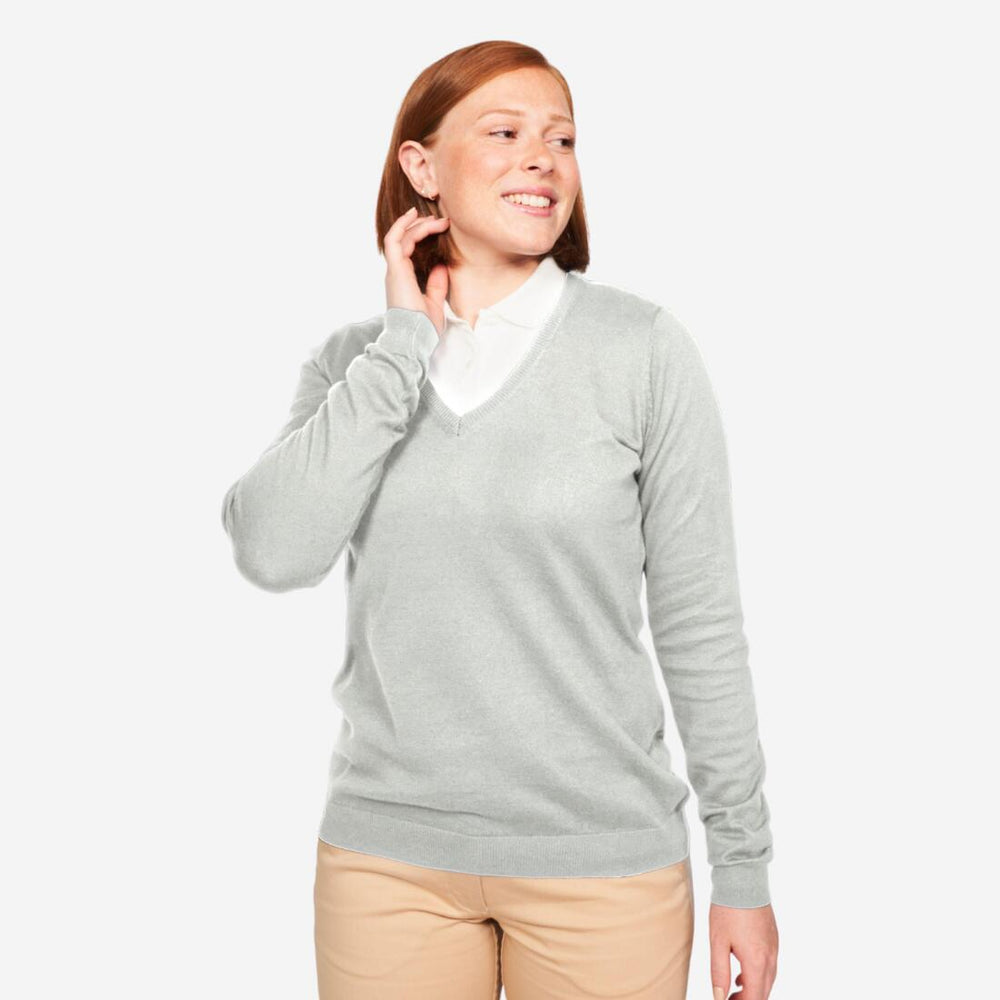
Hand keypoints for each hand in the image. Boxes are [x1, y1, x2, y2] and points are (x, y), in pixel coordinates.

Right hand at [384, 206, 450, 334]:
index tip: (439, 227)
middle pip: (405, 240)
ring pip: (400, 237)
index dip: (422, 236)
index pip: (409, 250)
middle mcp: (396, 273)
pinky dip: (402, 225)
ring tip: (436, 218)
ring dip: (417, 224)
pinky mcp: (395, 269)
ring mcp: (394, 270)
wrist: (414, 338)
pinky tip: (414, 215)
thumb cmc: (423, 327)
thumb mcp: (435, 303)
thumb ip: (437, 284)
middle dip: (422, 226)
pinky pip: (394, 240)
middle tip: (442, 219)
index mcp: (404, 280)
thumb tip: (441, 266)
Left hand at [710, 902, 778, 999]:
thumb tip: (719, 996)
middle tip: (729, 998)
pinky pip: (770, 967)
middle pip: (763, 993)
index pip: (754, 998)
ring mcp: (774, 948)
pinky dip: (758, 976)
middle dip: (747, 999)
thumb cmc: (728, 909)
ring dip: (753, 990)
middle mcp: (770, 958)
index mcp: (756, 961)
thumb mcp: (718, 942)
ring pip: (768, 981)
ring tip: (734, 990)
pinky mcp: (773, 939)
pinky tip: (742, 974)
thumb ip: (719, 972)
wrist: (743, 880)